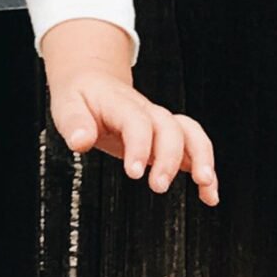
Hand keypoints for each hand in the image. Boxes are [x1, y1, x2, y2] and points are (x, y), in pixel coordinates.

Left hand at [51, 72, 218, 204]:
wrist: (94, 82)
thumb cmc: (81, 96)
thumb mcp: (66, 105)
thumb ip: (74, 124)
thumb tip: (79, 141)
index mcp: (121, 104)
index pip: (136, 122)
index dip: (139, 146)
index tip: (134, 173)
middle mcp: (147, 112)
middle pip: (169, 129)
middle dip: (169, 159)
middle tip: (158, 186)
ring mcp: (160, 123)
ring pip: (190, 135)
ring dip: (201, 158)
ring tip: (205, 185)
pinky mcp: (166, 138)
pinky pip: (194, 149)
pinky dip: (205, 171)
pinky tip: (209, 195)